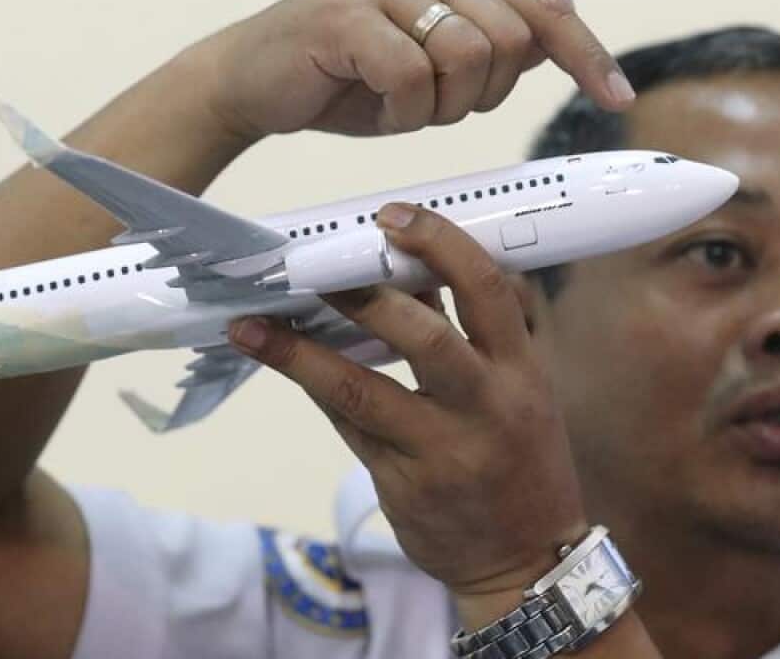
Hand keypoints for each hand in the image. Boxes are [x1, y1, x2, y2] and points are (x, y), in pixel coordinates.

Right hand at [198, 0, 633, 139]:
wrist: (250, 80)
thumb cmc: (343, 77)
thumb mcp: (428, 63)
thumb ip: (490, 36)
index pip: (543, 9)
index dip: (586, 54)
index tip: (618, 97)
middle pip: (510, 40)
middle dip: (483, 96)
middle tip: (435, 107)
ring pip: (467, 58)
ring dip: (438, 107)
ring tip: (398, 106)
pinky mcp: (346, 18)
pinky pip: (410, 78)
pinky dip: (399, 113)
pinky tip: (373, 107)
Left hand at [228, 203, 588, 622]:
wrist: (527, 564)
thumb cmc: (520, 463)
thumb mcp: (519, 394)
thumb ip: (470, 340)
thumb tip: (405, 274)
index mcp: (523, 372)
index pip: (487, 290)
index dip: (438, 244)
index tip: (391, 215)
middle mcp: (488, 408)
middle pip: (424, 336)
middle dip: (362, 294)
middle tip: (311, 264)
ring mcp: (444, 452)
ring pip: (361, 390)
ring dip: (299, 352)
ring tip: (253, 323)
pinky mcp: (404, 486)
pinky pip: (347, 428)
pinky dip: (312, 388)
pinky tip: (277, 359)